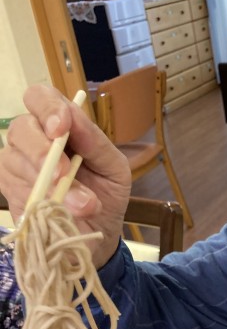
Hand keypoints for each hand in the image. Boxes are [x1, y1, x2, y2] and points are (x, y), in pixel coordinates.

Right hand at [0, 84, 131, 267]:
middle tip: (63, 174)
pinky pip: (14, 189)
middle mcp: (32, 139)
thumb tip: (75, 120)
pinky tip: (59, 211)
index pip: (40, 97)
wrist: (100, 231)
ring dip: (50, 185)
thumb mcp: (114, 168)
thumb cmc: (106, 193)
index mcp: (60, 124)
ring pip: (15, 160)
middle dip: (42, 151)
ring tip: (82, 206)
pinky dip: (41, 201)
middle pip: (21, 128)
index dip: (47, 108)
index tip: (62, 129)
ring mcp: (17, 165)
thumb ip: (96, 143)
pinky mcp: (10, 191)